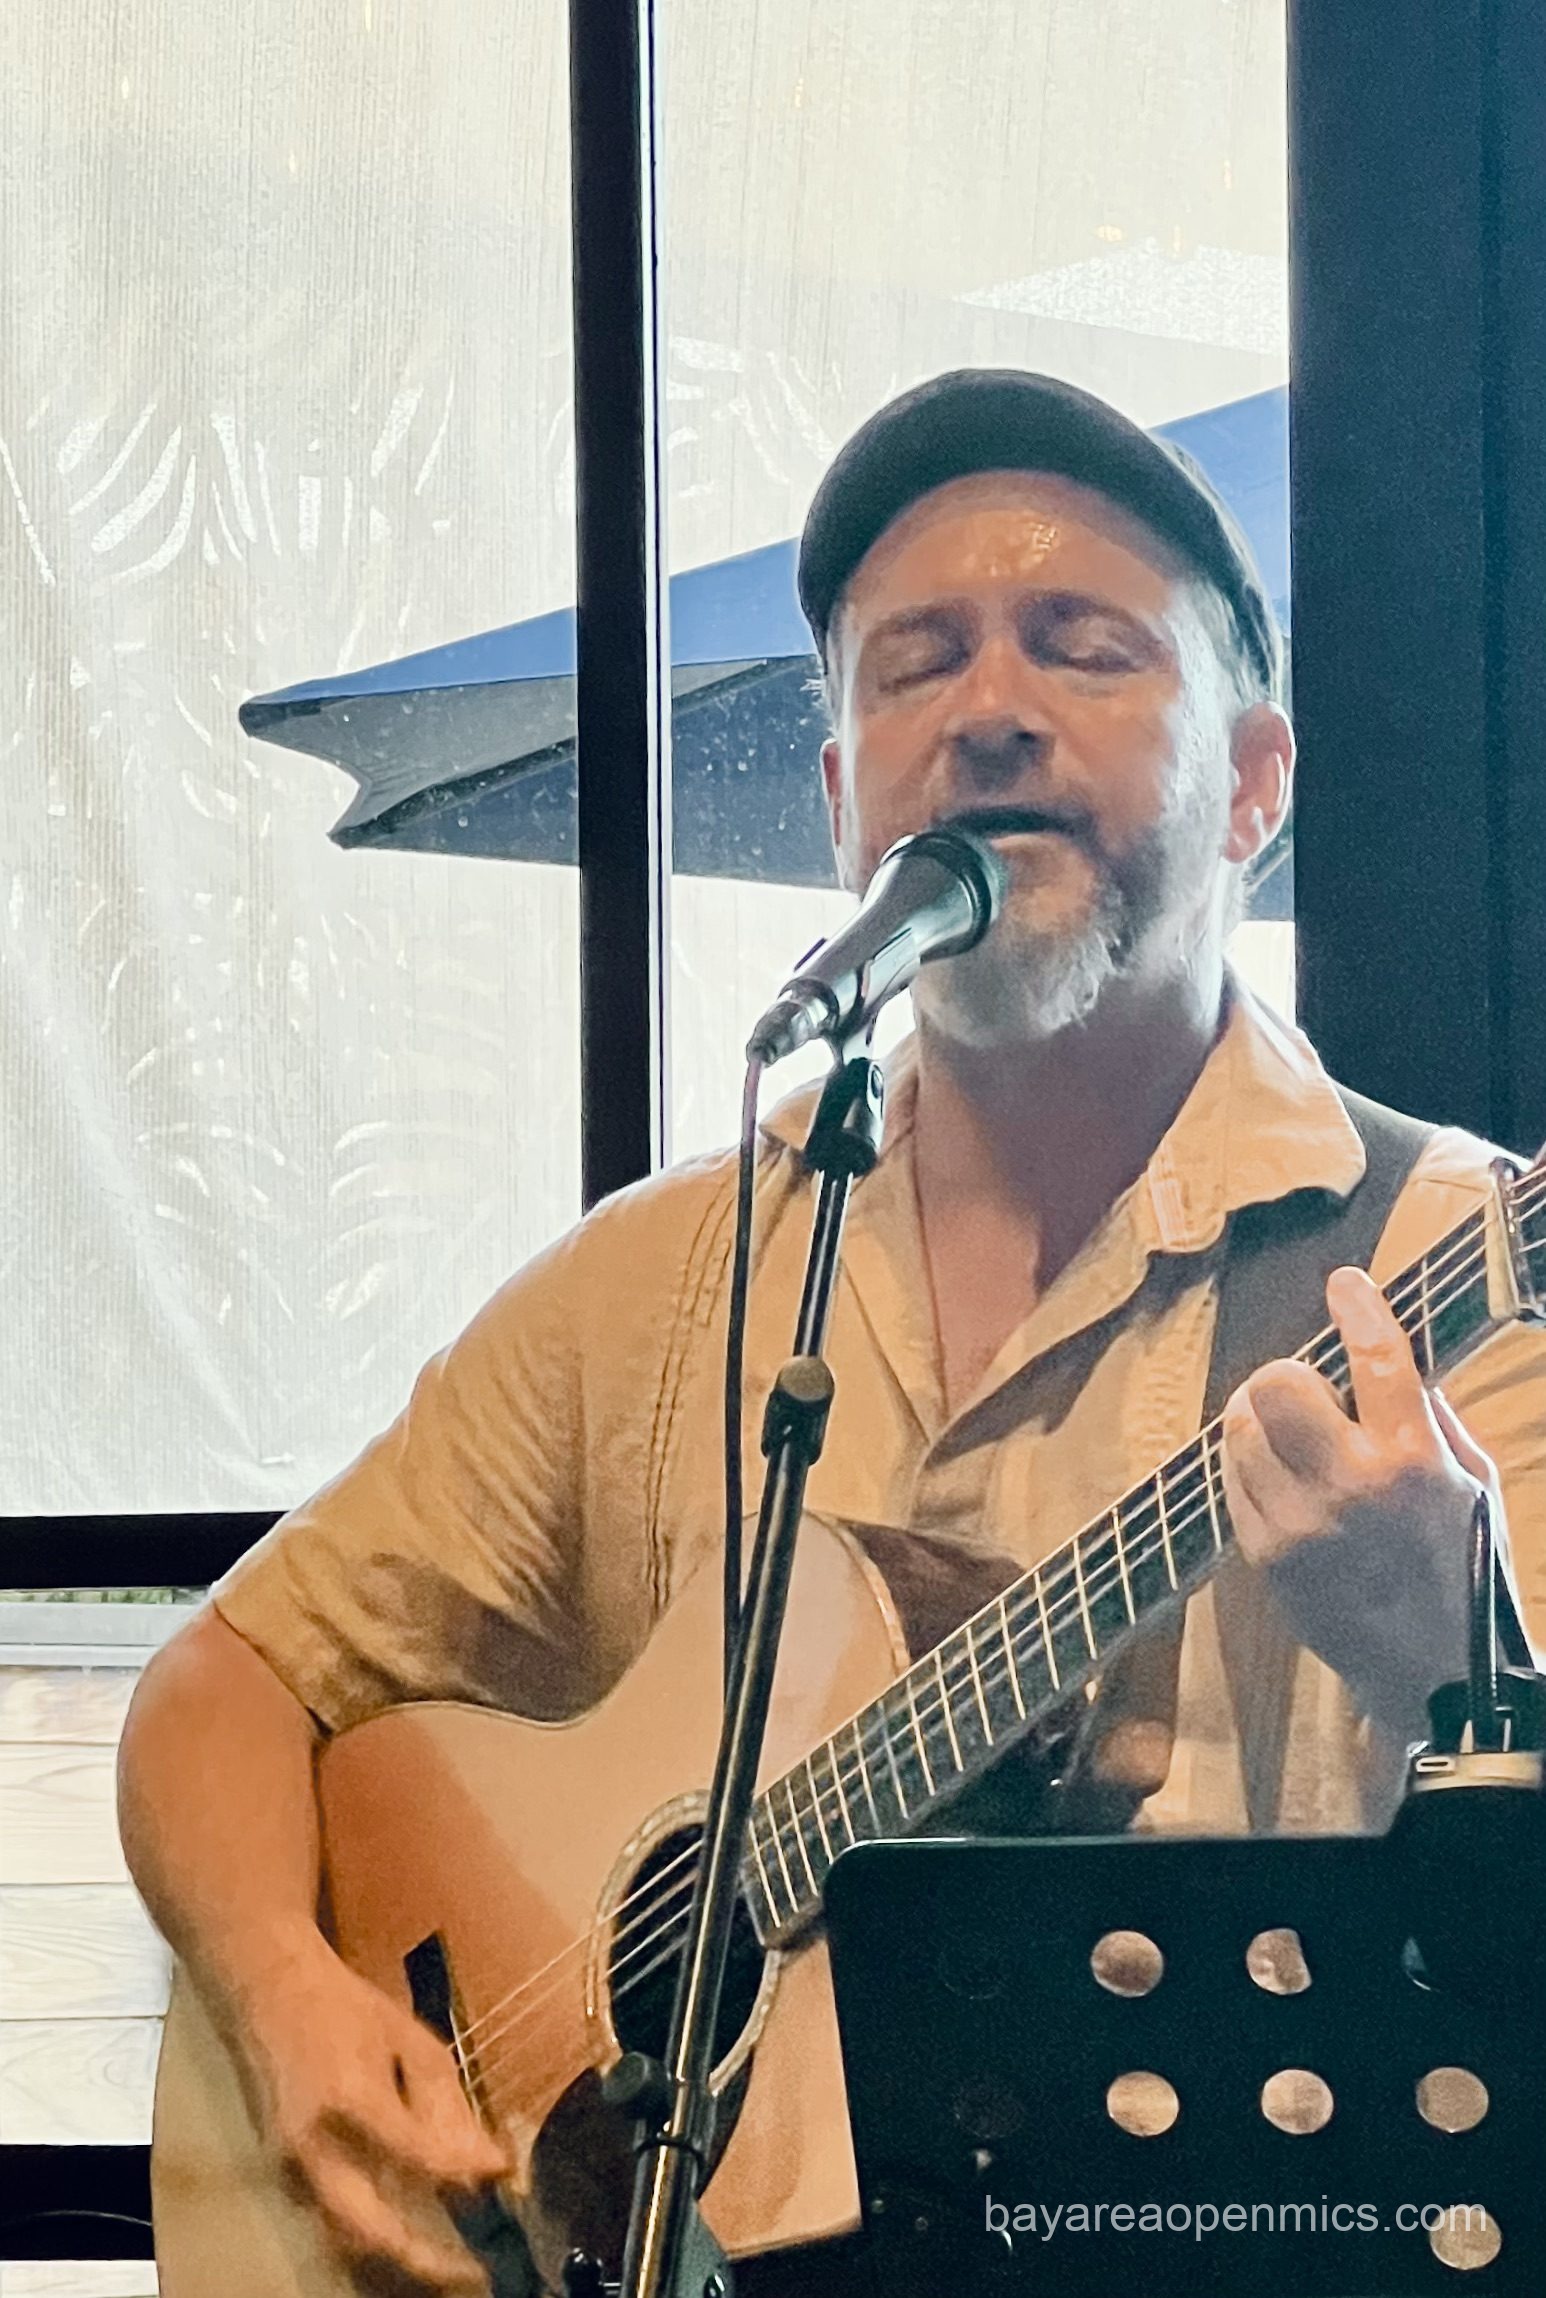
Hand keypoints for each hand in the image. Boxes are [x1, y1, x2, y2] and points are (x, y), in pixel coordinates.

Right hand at [234, 1927, 508, 2295]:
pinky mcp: (284, 2181)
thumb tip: (488, 2166)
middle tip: (475, 2274)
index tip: (503, 2181)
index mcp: (349, 2099)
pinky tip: (411, 2245)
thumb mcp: (412, 2041)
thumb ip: (447, 2105)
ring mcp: (290, 2171)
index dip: (462, 2175)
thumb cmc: (349, 2012)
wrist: (271, 1996)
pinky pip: (331, 2227)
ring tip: (451, 2268)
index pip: (414, 2155)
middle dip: (424, 2260)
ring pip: (346, 2242)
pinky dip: (371, 2244)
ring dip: (397, 2262)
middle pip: (369, 2228)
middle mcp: (312, 2147)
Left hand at [1220, 1264, 1502, 1736]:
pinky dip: (1251, 1466)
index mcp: (1416, 1461)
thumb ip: (1431, 1417)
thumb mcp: (1473, 1484)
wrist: (1438, 1676)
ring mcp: (1301, 1524)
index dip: (1357, 1307)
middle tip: (1305, 1389)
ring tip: (1289, 1437)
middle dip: (1286, 1373)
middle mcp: (1353, 1486)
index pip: (1378, 1358)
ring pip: (1241, 1428)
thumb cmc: (1465, 1569)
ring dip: (1260, 1418)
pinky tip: (1280, 1478)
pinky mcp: (1266, 1557)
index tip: (1345, 1283)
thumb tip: (1389, 1354)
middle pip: (1277, 1384)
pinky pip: (1234, 1480)